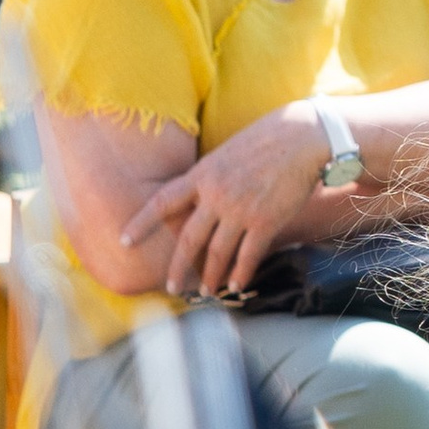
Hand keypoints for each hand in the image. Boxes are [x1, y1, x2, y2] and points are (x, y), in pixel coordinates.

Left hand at [119, 102, 331, 297]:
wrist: (303, 137)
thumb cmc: (269, 137)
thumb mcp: (228, 151)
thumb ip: (212, 175)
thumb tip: (203, 195)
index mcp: (202, 174)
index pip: (162, 202)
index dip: (141, 223)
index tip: (124, 240)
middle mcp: (216, 195)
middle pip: (189, 239)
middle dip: (177, 267)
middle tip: (170, 287)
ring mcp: (240, 210)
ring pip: (217, 253)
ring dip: (210, 277)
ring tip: (206, 291)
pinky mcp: (265, 222)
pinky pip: (248, 256)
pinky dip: (241, 274)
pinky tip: (236, 286)